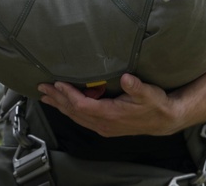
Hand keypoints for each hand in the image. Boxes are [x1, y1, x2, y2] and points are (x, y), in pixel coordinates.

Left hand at [36, 74, 183, 137]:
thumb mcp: (149, 93)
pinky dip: (69, 111)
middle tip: (42, 88)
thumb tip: (127, 79)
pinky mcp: (105, 126)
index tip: (58, 83)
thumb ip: (137, 86)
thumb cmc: (156, 104)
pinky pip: (81, 119)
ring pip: (76, 117)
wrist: (164, 120)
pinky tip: (64, 106)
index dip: (69, 95)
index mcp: (111, 114)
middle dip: (57, 99)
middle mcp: (103, 123)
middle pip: (74, 112)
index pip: (83, 105)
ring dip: (60, 106)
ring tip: (46, 97)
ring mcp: (103, 127)